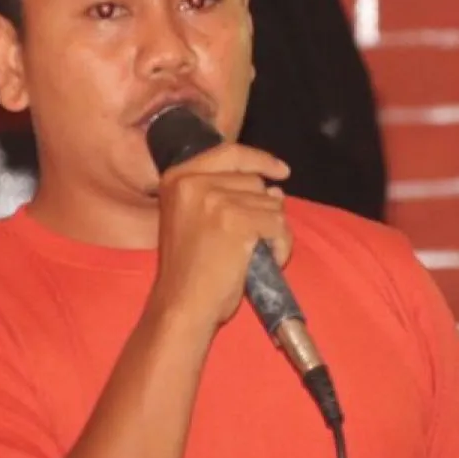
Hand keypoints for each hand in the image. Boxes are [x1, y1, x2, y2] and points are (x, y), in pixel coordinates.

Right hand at [149, 143, 291, 329]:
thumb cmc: (189, 271)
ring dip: (273, 232)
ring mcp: (215, 199)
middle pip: (254, 181)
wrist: (181, 305)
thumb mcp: (195, 220)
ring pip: (272, 204)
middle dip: (264, 211)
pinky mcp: (236, 220)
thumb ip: (228, 197)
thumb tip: (275, 191)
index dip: (260, 160)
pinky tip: (265, 261)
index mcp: (178, 177)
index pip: (230, 152)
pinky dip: (281, 246)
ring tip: (254, 255)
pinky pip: (279, 224)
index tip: (281, 171)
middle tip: (253, 241)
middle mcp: (193, 181)